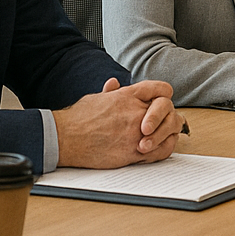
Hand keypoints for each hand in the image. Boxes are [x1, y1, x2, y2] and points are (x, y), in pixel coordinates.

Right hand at [54, 77, 183, 168]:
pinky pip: (160, 150)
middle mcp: (135, 111)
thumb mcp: (96, 98)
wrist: (64, 139)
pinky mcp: (133, 152)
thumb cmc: (77, 119)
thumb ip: (111, 92)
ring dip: (170, 132)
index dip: (164, 95)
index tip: (162, 102)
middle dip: (169, 115)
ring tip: (167, 134)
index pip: (161, 89)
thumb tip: (114, 83)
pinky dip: (165, 148)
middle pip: (168, 109)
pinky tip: (161, 147)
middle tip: (169, 121)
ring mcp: (136, 132)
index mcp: (128, 95)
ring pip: (168, 129)